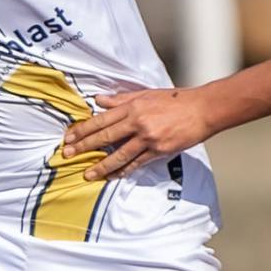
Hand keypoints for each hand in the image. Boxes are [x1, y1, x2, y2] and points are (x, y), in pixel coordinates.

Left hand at [60, 88, 211, 181]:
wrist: (202, 109)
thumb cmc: (175, 100)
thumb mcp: (146, 94)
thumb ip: (120, 99)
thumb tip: (98, 100)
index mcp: (132, 106)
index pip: (101, 119)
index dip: (83, 129)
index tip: (68, 137)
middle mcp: (137, 122)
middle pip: (105, 136)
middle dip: (84, 147)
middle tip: (68, 156)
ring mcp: (148, 138)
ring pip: (118, 154)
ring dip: (101, 166)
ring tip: (87, 174)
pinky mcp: (158, 150)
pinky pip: (136, 163)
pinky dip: (123, 171)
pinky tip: (113, 177)